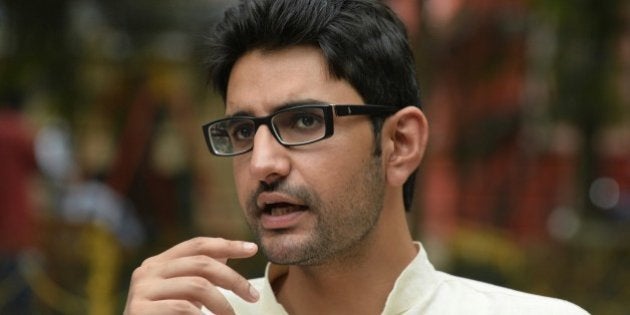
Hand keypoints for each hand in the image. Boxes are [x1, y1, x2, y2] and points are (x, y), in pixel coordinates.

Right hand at [123, 237, 259, 314]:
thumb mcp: (181, 294)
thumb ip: (198, 274)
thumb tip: (228, 253)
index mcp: (158, 263)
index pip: (197, 245)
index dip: (227, 244)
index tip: (252, 249)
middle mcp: (147, 271)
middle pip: (202, 263)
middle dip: (233, 279)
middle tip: (253, 296)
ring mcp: (142, 290)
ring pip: (197, 286)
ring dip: (222, 304)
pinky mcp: (140, 310)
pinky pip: (183, 308)